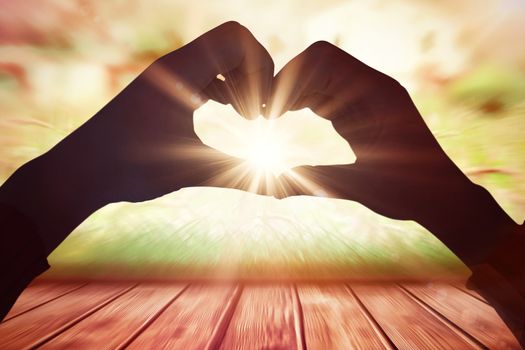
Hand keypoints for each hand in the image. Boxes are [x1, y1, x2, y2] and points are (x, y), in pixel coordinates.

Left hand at [0, 21, 273, 251]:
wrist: (80, 171)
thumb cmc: (130, 169)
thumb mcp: (191, 170)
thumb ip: (239, 175)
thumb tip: (280, 195)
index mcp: (180, 72)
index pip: (236, 38)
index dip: (261, 68)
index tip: (262, 109)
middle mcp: (174, 65)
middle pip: (233, 42)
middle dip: (256, 74)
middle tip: (258, 115)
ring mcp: (168, 75)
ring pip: (219, 57)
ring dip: (240, 81)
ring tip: (248, 117)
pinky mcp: (164, 88)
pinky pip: (204, 72)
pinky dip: (224, 86)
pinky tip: (230, 113)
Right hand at [271, 41, 517, 264]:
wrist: (439, 196)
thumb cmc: (407, 193)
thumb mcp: (356, 187)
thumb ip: (312, 183)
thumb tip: (271, 190)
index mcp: (377, 94)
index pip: (323, 61)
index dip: (291, 78)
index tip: (272, 110)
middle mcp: (373, 87)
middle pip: (318, 62)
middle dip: (288, 82)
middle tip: (268, 113)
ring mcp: (368, 96)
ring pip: (321, 75)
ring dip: (295, 90)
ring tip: (273, 115)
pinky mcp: (363, 108)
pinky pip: (329, 91)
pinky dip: (305, 99)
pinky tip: (289, 115)